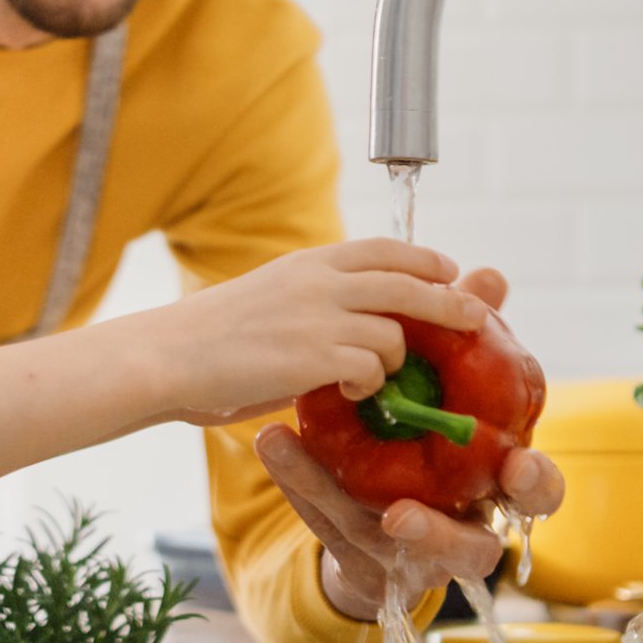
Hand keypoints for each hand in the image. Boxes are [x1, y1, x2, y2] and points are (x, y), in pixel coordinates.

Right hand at [140, 238, 487, 423]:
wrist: (167, 356)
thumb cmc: (213, 336)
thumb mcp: (269, 294)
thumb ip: (312, 294)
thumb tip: (353, 309)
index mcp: (309, 262)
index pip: (384, 247)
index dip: (423, 258)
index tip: (448, 270)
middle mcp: (320, 282)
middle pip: (409, 283)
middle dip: (450, 301)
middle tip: (476, 317)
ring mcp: (319, 318)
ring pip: (393, 334)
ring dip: (394, 361)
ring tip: (371, 379)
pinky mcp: (313, 358)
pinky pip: (370, 371)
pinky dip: (369, 386)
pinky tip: (349, 395)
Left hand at [255, 266, 566, 621]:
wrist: (390, 521)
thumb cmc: (439, 445)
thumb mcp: (456, 392)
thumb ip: (474, 340)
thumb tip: (488, 274)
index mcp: (497, 490)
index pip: (535, 495)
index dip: (536, 485)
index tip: (519, 465)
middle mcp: (463, 533)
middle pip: (471, 551)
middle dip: (443, 537)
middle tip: (402, 516)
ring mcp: (410, 558)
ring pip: (384, 549)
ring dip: (341, 503)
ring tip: (308, 461)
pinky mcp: (362, 563)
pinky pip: (329, 525)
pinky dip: (301, 480)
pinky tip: (272, 438)